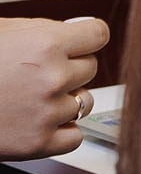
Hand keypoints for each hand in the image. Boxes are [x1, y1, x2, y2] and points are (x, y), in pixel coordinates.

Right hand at [0, 17, 107, 159]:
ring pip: (85, 102)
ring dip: (64, 100)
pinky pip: (75, 135)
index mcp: (45, 44)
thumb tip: (77, 29)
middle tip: (35, 74)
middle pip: (91, 68)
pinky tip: (36, 120)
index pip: (98, 35)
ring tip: (30, 98)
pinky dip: (60, 131)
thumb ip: (43, 30)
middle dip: (69, 68)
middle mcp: (51, 77)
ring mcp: (47, 112)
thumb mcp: (3, 32)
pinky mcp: (38, 143)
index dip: (86, 38)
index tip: (80, 43)